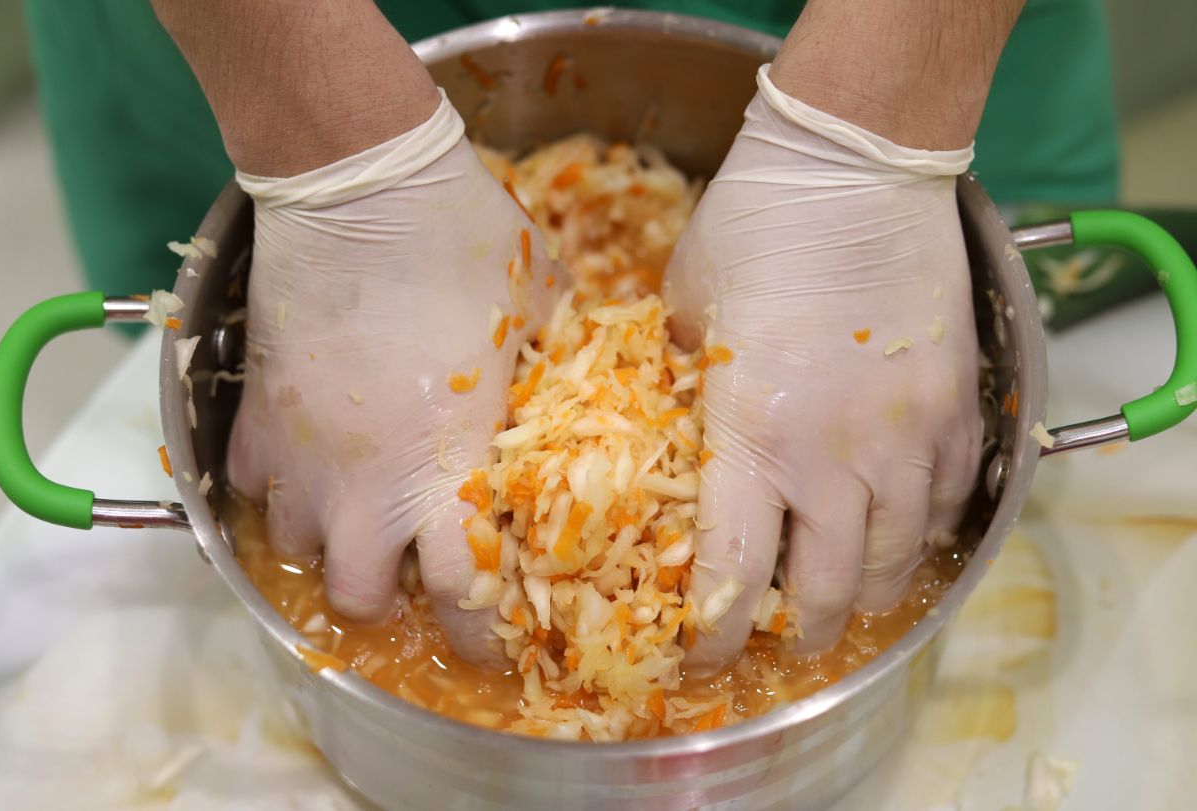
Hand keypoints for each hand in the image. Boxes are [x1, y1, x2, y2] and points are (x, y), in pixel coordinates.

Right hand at [227, 94, 554, 666]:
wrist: (361, 183)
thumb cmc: (465, 244)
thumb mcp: (540, 311)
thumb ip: (555, 369)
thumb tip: (581, 384)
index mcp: (448, 467)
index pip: (464, 592)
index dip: (482, 632)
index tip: (494, 638)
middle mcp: (364, 482)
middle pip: (358, 598)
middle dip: (388, 602)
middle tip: (413, 570)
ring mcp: (300, 451)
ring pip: (293, 549)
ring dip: (330, 544)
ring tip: (359, 511)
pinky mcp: (256, 411)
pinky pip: (253, 484)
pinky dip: (280, 489)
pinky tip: (311, 460)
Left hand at [665, 66, 982, 672]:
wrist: (857, 164)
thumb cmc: (755, 226)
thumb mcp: (683, 309)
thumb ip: (681, 382)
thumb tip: (672, 416)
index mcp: (754, 437)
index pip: (733, 576)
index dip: (714, 635)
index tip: (702, 654)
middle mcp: (836, 457)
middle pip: (830, 594)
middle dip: (800, 632)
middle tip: (780, 635)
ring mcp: (908, 437)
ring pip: (898, 559)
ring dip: (867, 592)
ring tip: (845, 592)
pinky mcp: (957, 408)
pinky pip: (950, 503)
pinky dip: (922, 532)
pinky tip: (898, 527)